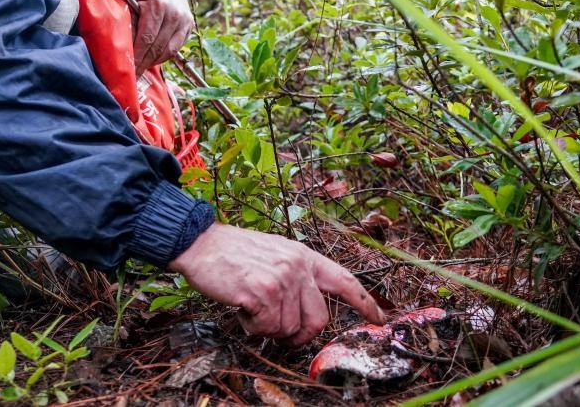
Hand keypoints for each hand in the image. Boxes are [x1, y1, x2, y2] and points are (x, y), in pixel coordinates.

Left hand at [132, 0, 193, 75]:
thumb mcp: (132, 2)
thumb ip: (129, 23)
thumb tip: (122, 48)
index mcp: (157, 6)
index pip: (146, 39)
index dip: (137, 56)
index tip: (128, 69)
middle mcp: (174, 14)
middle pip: (157, 47)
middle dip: (143, 63)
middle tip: (132, 74)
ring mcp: (184, 20)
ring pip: (168, 50)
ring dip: (154, 62)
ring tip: (141, 69)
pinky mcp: (189, 25)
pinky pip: (176, 48)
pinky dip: (164, 56)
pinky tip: (153, 60)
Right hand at [168, 223, 383, 345]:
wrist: (200, 243)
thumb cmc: (233, 254)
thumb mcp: (275, 255)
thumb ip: (296, 276)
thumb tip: (307, 311)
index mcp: (304, 256)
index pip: (344, 281)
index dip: (364, 302)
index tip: (379, 318)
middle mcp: (298, 266)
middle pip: (318, 321)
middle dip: (299, 335)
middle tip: (276, 330)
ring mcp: (282, 278)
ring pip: (288, 329)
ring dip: (266, 327)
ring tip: (251, 304)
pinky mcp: (262, 291)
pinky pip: (266, 329)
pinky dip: (252, 326)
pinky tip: (242, 307)